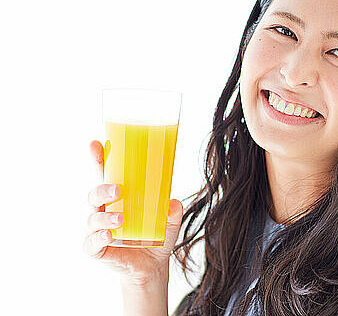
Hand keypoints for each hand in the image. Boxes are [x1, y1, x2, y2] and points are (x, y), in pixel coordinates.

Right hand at [83, 140, 182, 287]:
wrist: (153, 266)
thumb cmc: (156, 235)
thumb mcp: (170, 221)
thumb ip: (173, 211)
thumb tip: (173, 203)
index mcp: (119, 197)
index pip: (105, 175)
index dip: (98, 159)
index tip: (95, 144)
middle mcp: (104, 210)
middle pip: (94, 194)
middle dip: (102, 189)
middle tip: (118, 189)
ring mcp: (97, 229)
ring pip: (92, 218)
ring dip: (104, 217)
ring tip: (121, 218)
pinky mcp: (96, 248)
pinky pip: (91, 242)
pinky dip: (99, 237)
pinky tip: (110, 235)